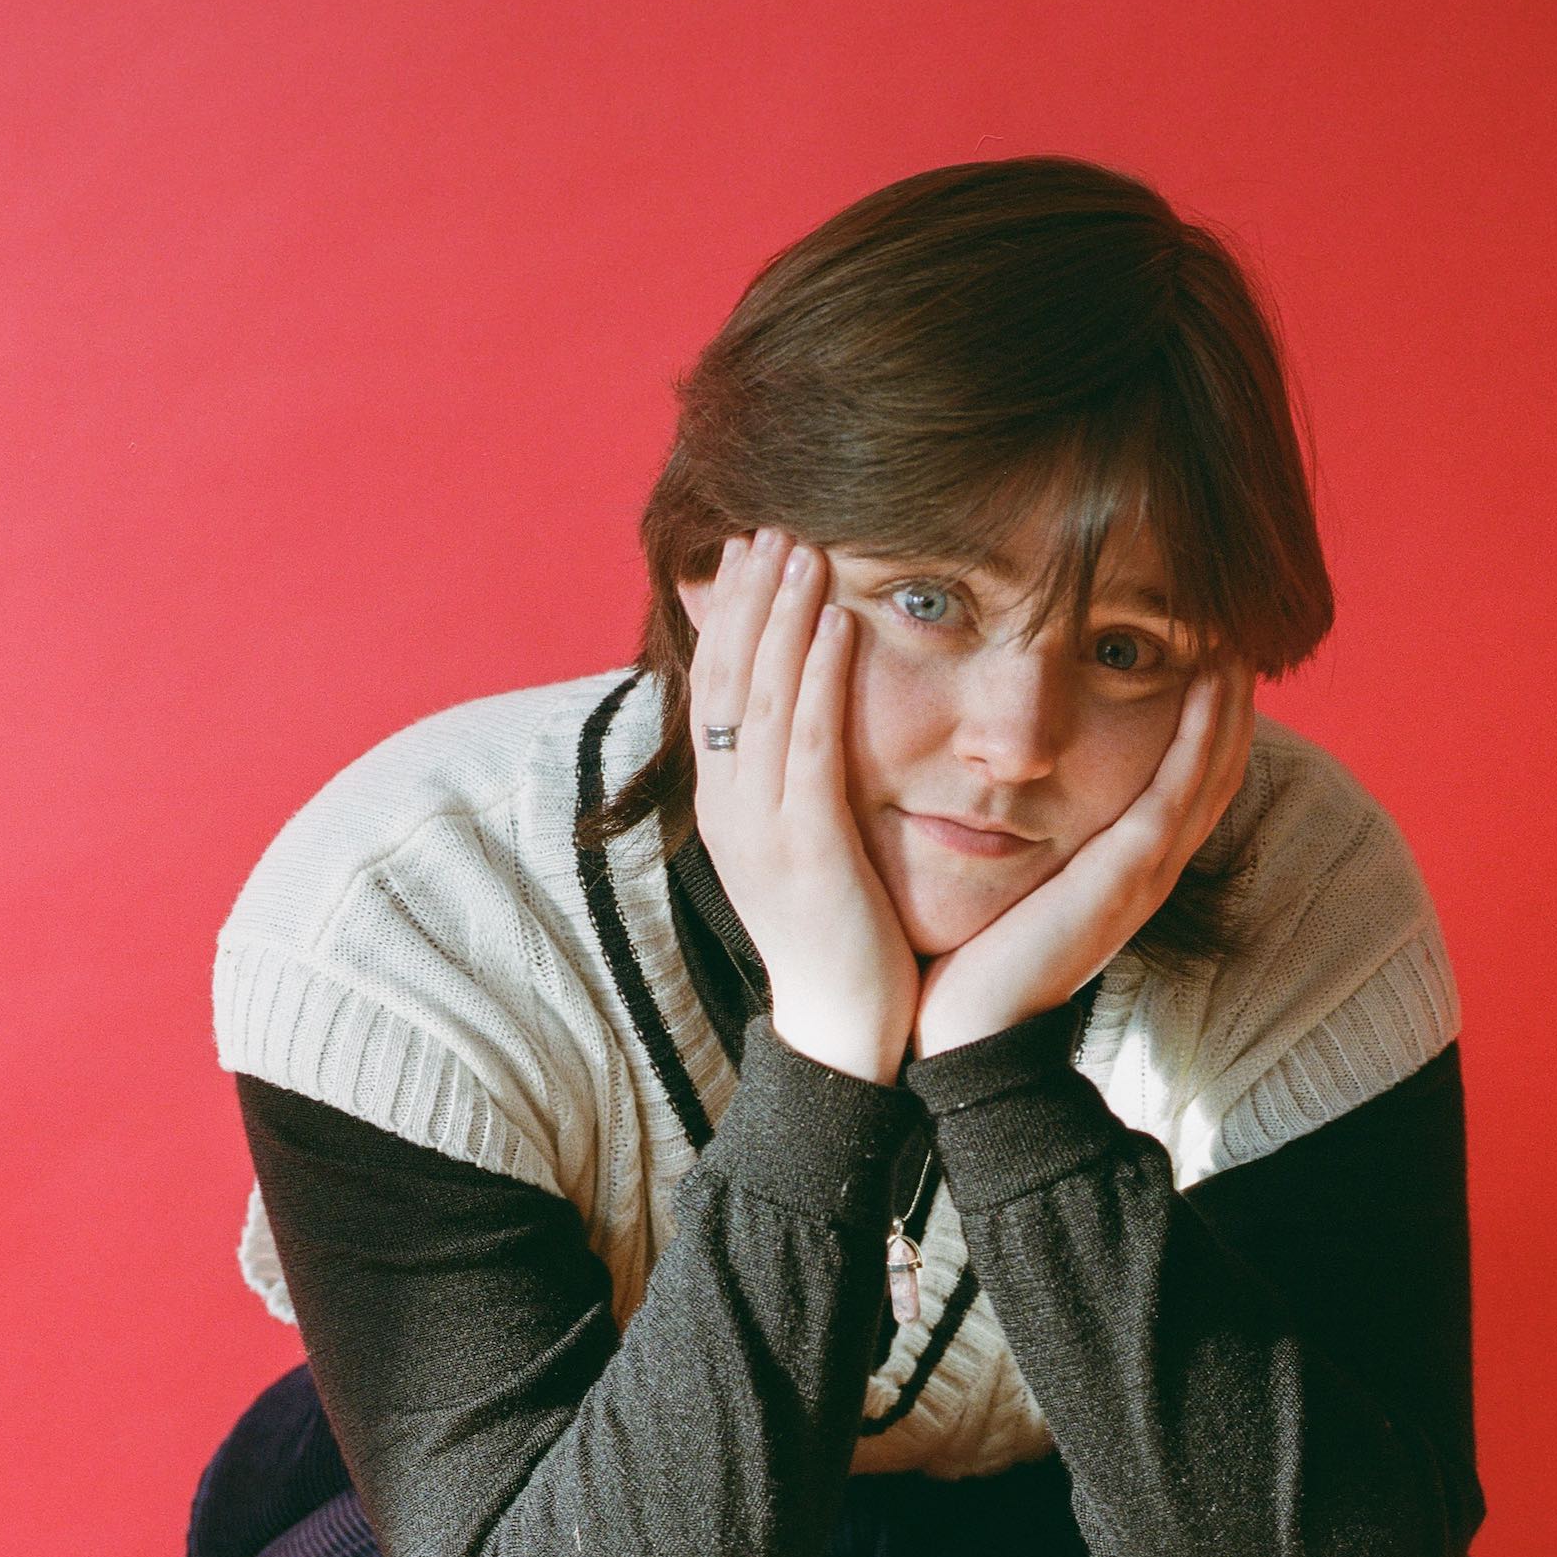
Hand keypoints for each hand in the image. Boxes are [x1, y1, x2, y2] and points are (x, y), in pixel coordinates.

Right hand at [684, 528, 920, 1085]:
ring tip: (804, 549)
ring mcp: (760, 827)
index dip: (729, 616)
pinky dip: (818, 678)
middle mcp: (727, 808)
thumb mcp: (802, 845)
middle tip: (772, 527)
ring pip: (760, 698)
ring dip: (782, 616)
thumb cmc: (836, 935)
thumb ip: (794, 781)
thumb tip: (798, 723)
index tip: (750, 552)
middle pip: (726, 678)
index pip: (713, 688)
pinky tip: (838, 624)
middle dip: (749, 597)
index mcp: (722, 805)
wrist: (843, 1029)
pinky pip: (806, 745)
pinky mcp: (805, 847)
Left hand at [909, 654, 1256, 1059]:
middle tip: (1238, 638)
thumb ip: (1023, 843)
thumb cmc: (971, 959)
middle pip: (1216, 773)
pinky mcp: (1129, 874)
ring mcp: (1147, 872)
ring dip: (1231, 704)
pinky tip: (1212, 680)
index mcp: (1124, 871)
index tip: (1202, 663)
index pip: (1185, 785)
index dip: (1204, 726)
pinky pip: (1181, 788)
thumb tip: (993, 794)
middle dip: (1232, 707)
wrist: (969, 1029)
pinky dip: (1204, 731)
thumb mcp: (1010, 883)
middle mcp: (1149, 870)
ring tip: (1238, 642)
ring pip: (1212, 772)